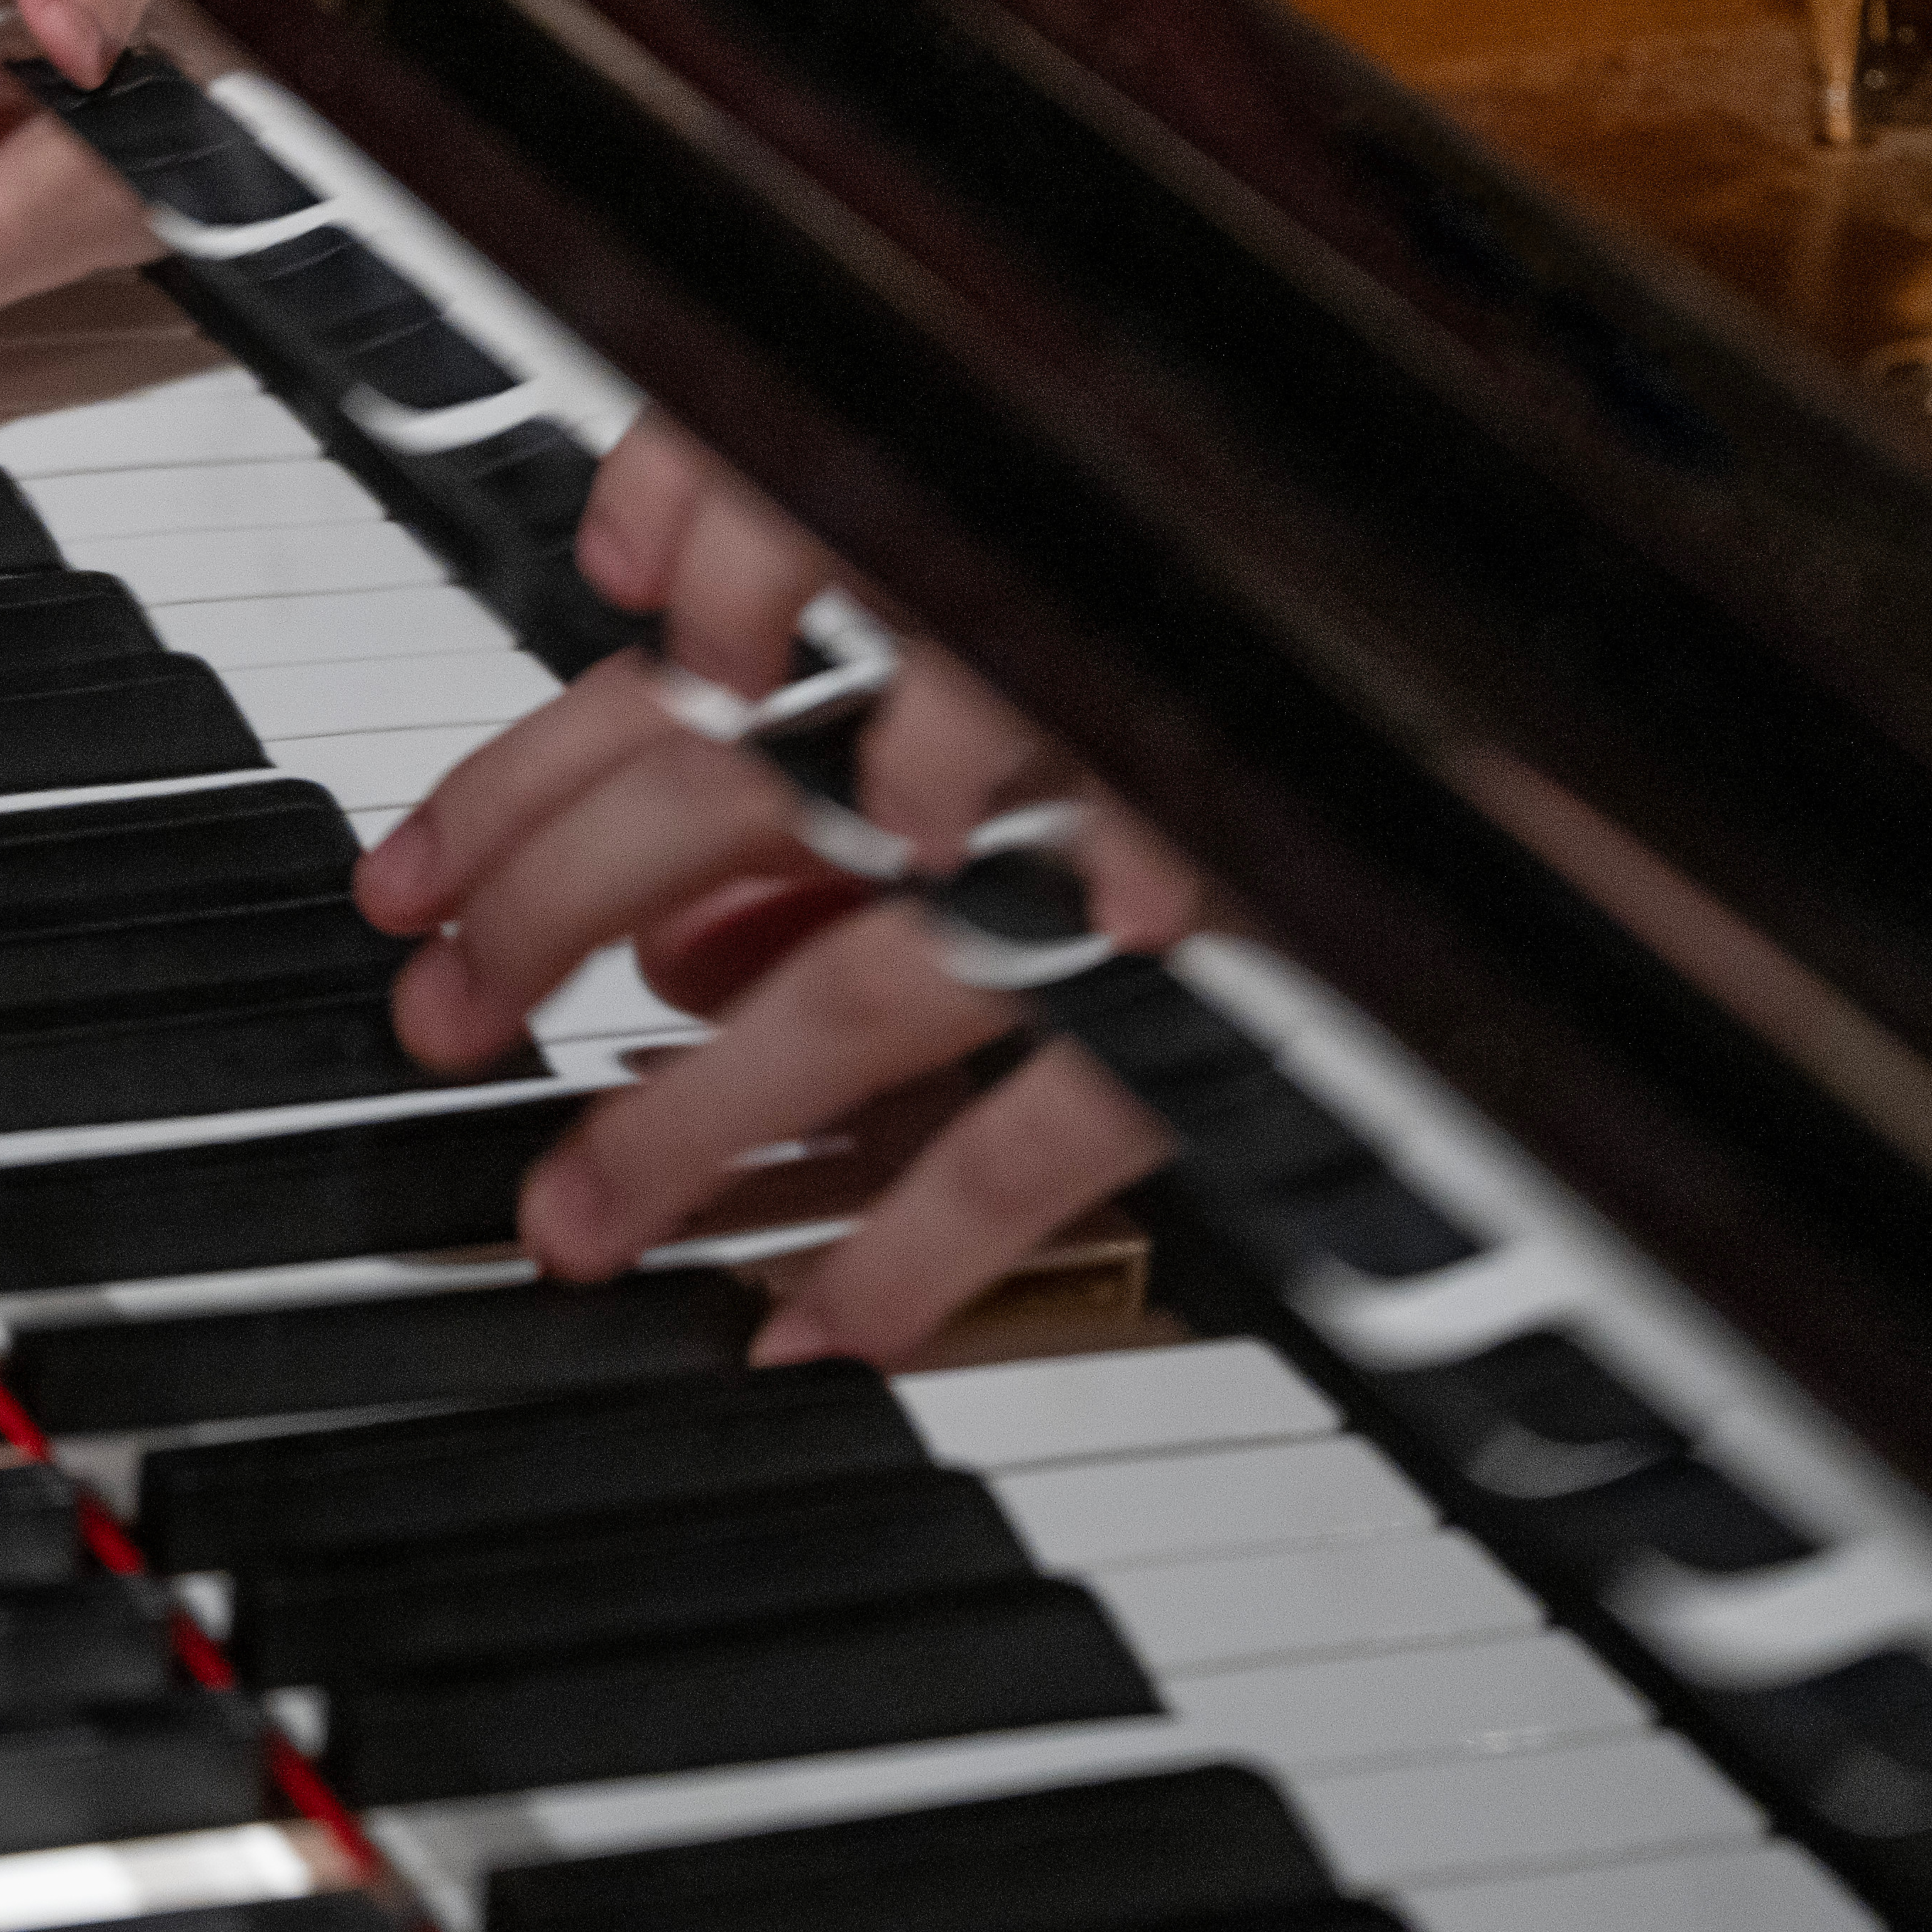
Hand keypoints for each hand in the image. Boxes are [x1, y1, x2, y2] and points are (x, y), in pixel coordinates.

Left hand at [362, 421, 1194, 1365]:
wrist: (1524, 702)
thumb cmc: (1232, 689)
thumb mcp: (1009, 695)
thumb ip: (842, 797)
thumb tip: (680, 943)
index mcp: (940, 605)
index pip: (667, 680)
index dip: (511, 790)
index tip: (407, 889)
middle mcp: (1003, 716)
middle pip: (710, 811)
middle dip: (545, 932)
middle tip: (443, 1031)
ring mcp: (1104, 860)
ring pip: (843, 993)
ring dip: (686, 1119)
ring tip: (576, 1216)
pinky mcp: (1211, 995)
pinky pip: (1035, 1138)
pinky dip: (915, 1244)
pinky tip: (816, 1327)